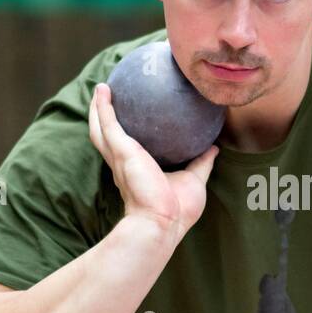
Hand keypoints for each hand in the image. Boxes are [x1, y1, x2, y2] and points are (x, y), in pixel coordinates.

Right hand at [88, 82, 217, 238]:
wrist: (162, 224)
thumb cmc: (176, 211)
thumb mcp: (194, 181)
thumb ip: (201, 163)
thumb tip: (214, 147)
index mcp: (136, 173)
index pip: (126, 151)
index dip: (123, 138)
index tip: (129, 123)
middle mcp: (122, 165)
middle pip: (106, 138)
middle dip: (104, 120)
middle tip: (108, 99)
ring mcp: (119, 158)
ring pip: (100, 129)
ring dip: (97, 109)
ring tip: (100, 89)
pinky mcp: (121, 152)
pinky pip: (108, 124)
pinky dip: (103, 107)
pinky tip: (104, 89)